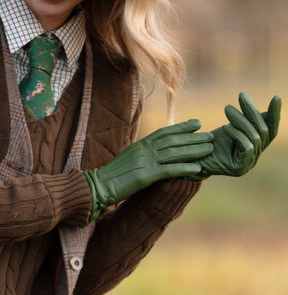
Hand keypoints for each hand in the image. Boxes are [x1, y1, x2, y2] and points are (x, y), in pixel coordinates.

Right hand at [83, 119, 213, 219]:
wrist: (98, 185)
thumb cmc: (114, 173)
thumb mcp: (130, 158)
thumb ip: (144, 152)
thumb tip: (158, 151)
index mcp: (141, 144)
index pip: (165, 131)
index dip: (182, 127)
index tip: (197, 123)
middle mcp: (145, 149)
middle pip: (173, 140)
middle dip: (193, 137)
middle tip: (209, 135)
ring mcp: (145, 161)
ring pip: (174, 153)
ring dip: (193, 150)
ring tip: (209, 148)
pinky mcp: (145, 176)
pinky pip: (169, 170)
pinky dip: (185, 168)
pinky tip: (197, 168)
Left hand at [188, 92, 280, 179]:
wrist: (191, 158)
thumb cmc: (210, 142)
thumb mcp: (230, 127)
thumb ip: (246, 122)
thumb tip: (264, 110)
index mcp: (255, 146)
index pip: (270, 129)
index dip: (274, 114)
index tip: (277, 97)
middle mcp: (255, 156)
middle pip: (263, 131)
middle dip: (252, 111)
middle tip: (242, 95)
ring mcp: (248, 164)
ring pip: (255, 137)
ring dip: (241, 120)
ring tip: (227, 108)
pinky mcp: (239, 169)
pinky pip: (246, 147)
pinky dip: (237, 134)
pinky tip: (225, 127)